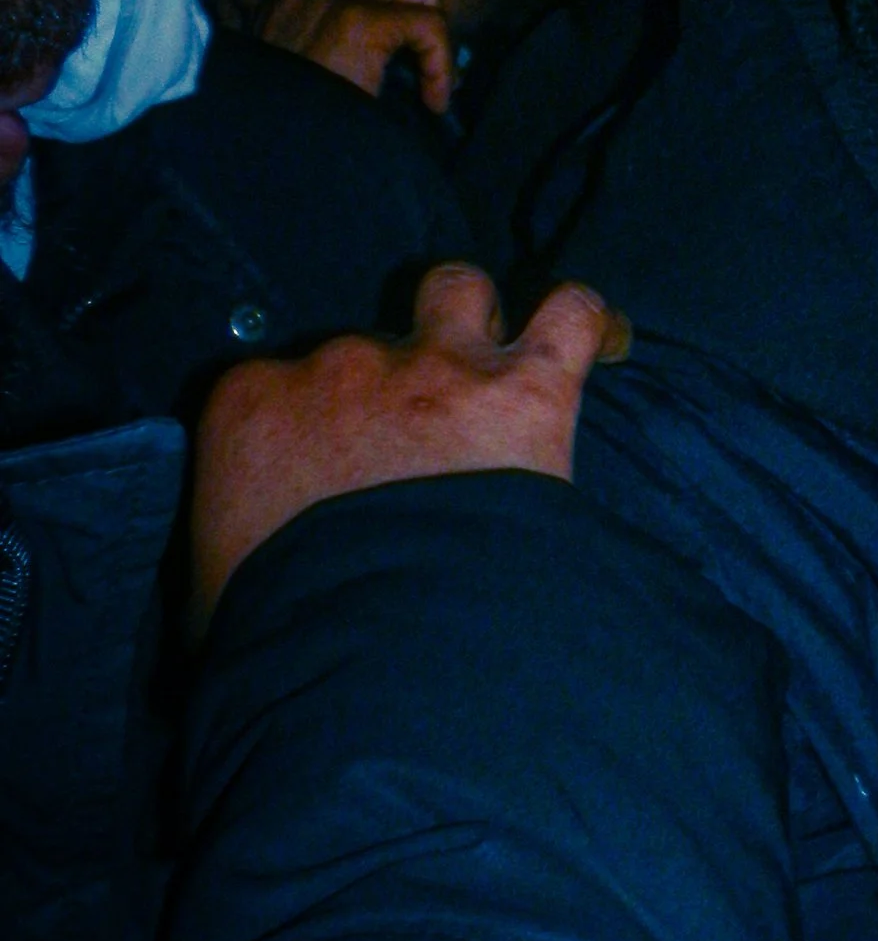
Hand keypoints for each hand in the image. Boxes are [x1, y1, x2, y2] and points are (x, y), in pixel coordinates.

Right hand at [192, 263, 629, 624]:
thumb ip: (228, 549)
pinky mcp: (525, 388)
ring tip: (490, 364)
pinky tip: (598, 342)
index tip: (319, 480)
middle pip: (368, 348)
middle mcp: (342, 364)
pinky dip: (586, 322)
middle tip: (410, 451)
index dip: (304, 428)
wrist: (376, 649)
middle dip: (386, 388)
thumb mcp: (216, 589)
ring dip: (473, 318)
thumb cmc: (280, 630)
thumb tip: (238, 590)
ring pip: (458, 291)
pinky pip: (570, 315)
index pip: (273, 388)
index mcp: (252, 404)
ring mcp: (437, 366)